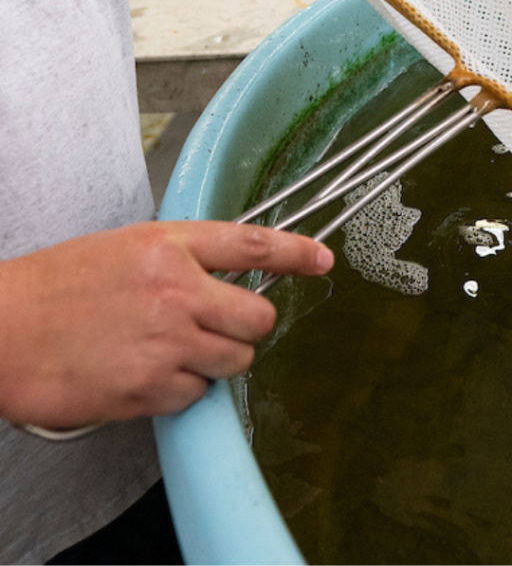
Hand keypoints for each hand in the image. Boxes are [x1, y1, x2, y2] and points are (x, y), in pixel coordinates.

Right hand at [0, 220, 332, 428]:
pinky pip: (198, 395)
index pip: (253, 244)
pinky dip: (182, 390)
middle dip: (246, 326)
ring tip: (174, 349)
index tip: (323, 260)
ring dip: (217, 360)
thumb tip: (234, 273)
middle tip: (217, 325)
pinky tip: (147, 373)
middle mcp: (176, 292)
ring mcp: (164, 343)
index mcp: (169, 246)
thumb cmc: (59, 285)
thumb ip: (185, 256)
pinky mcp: (148, 389)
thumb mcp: (127, 247)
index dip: (296, 252)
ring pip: (236, 361)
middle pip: (258, 318)